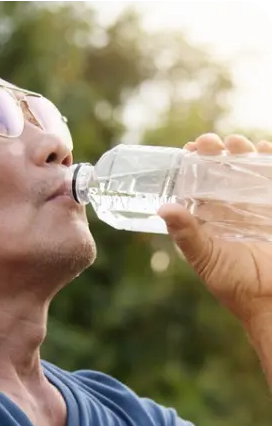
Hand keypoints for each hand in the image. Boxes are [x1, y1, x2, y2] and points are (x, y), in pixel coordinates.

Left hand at [158, 133, 271, 327]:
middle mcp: (229, 209)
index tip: (187, 149)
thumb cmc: (235, 283)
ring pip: (247, 172)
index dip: (191, 165)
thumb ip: (187, 234)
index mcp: (207, 218)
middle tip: (209, 142)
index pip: (195, 184)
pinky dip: (269, 162)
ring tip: (236, 143)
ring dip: (242, 153)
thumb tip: (164, 208)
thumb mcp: (206, 258)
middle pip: (220, 172)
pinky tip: (263, 149)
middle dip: (215, 154)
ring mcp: (255, 207)